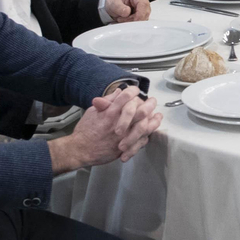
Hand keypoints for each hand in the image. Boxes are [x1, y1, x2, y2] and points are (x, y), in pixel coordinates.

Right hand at [48, 89, 162, 171]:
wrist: (80, 150)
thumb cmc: (85, 131)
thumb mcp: (92, 111)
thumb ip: (107, 101)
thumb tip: (118, 91)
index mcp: (110, 112)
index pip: (126, 96)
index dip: (133, 90)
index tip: (136, 90)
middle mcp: (118, 123)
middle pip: (141, 111)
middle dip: (150, 104)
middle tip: (152, 101)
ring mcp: (123, 136)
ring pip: (145, 126)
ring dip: (154, 120)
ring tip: (158, 115)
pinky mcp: (125, 147)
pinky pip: (142, 140)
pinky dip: (149, 134)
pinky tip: (152, 129)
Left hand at [104, 0, 150, 21]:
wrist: (112, 3)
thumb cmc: (114, 1)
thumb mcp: (112, 3)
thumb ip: (119, 7)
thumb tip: (127, 12)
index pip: (144, 4)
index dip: (140, 14)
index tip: (133, 20)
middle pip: (146, 11)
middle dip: (135, 19)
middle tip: (123, 19)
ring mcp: (144, 6)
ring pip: (145, 17)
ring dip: (134, 21)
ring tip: (123, 19)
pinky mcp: (143, 12)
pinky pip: (142, 19)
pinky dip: (134, 22)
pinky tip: (127, 20)